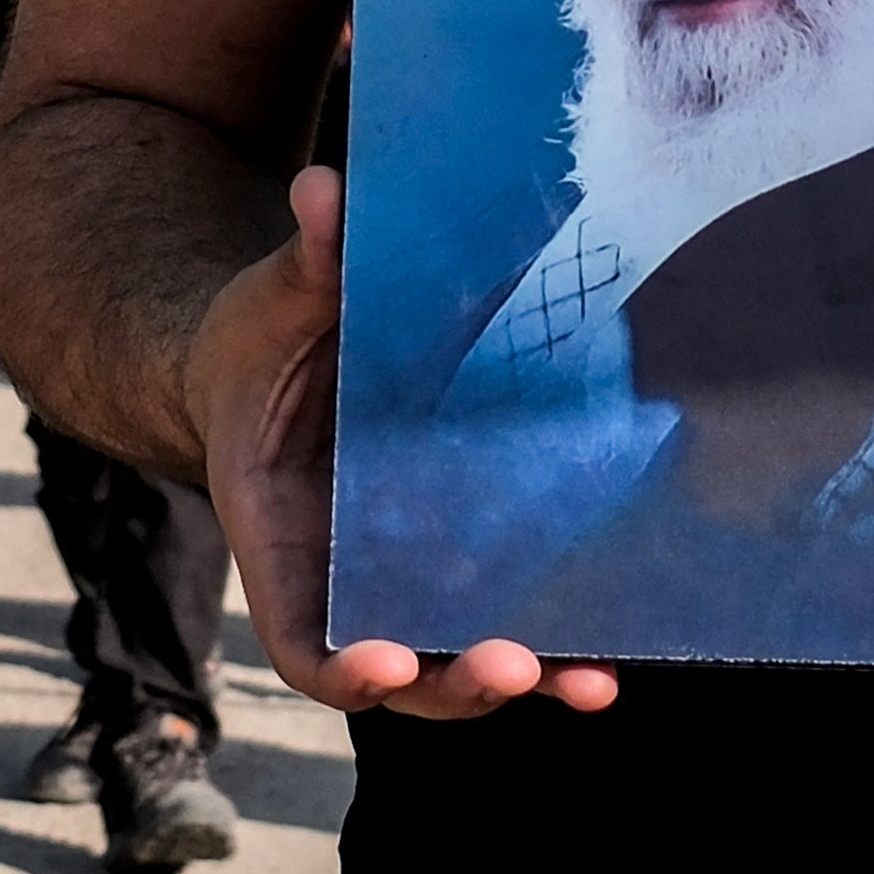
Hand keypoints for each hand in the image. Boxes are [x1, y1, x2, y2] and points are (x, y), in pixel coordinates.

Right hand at [206, 166, 617, 723]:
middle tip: (512, 666)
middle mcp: (340, 579)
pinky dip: (554, 642)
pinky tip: (612, 654)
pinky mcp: (455, 554)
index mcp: (277, 539)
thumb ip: (306, 261)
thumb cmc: (262, 338)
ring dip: (522, 678)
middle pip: (394, 671)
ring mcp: (402, 576)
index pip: (298, 637)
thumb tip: (325, 190)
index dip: (340, 666)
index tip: (384, 663)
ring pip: (457, 659)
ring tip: (589, 681)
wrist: (279, 357)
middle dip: (453, 683)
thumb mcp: (274, 300)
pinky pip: (502, 608)